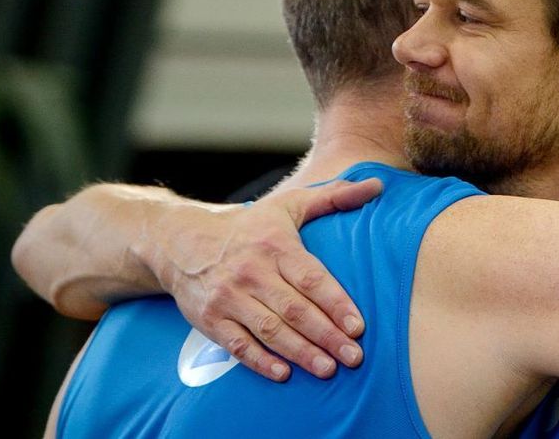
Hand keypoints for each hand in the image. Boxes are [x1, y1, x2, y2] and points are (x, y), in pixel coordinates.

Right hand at [134, 178, 381, 381]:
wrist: (182, 242)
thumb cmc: (249, 226)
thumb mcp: (289, 205)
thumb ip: (334, 197)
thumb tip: (376, 184)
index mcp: (275, 245)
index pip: (310, 278)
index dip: (335, 303)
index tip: (358, 326)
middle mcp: (251, 272)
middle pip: (295, 310)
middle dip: (327, 336)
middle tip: (354, 357)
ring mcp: (229, 297)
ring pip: (270, 330)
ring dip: (301, 353)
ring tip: (328, 369)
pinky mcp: (210, 319)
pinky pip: (237, 344)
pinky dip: (259, 361)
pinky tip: (283, 374)